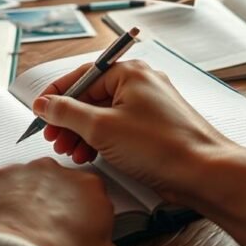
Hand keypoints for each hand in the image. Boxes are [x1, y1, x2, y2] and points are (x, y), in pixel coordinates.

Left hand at [0, 157, 120, 245]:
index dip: (89, 217)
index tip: (82, 232)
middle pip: (65, 186)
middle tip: (54, 234)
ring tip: (28, 230)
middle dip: (61, 205)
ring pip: (36, 182)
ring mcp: (31, 171)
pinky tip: (9, 222)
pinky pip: (8, 184)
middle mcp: (62, 172)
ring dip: (34, 200)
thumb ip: (109, 243)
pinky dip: (8, 199)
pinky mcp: (3, 177)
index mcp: (92, 187)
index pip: (96, 196)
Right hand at [32, 60, 237, 207]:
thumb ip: (67, 113)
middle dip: (70, 119)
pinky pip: (120, 127)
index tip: (40, 111)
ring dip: (84, 133)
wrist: (204, 173)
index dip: (58, 95)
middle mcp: (142, 83)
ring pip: (105, 114)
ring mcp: (150, 106)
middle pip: (93, 96)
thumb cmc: (162, 146)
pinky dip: (102, 140)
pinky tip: (91, 156)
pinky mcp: (156, 128)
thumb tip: (45, 103)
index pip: (83, 76)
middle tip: (55, 139)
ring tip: (71, 152)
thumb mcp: (102, 128)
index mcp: (130, 72)